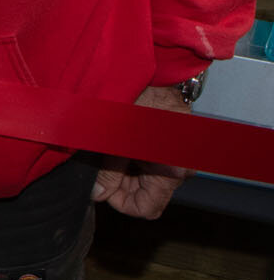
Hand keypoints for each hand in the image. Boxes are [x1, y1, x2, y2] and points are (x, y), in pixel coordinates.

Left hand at [91, 84, 191, 218]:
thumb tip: (97, 195)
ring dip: (123, 169)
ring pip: (145, 179)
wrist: (155, 71)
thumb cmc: (138, 100)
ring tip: (107, 147)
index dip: (119, 201)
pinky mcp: (171, 146)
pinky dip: (131, 158)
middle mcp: (181, 168)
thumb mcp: (116, 139)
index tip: (101, 186)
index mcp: (172, 171)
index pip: (146, 209)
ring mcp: (177, 157)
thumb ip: (107, 172)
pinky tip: (117, 142)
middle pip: (145, 194)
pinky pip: (149, 163)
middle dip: (119, 184)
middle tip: (100, 162)